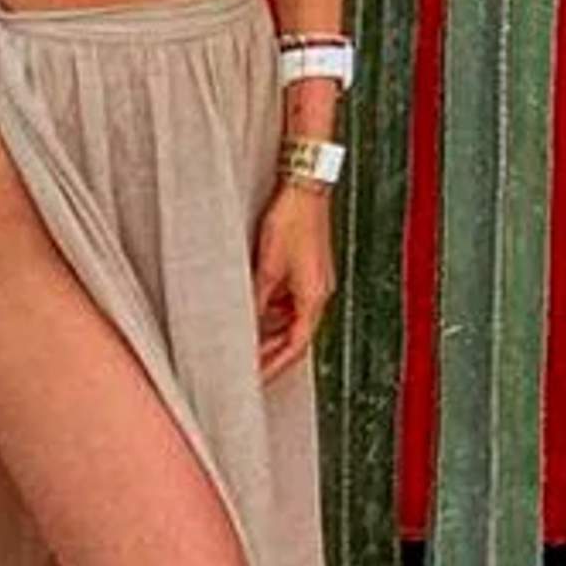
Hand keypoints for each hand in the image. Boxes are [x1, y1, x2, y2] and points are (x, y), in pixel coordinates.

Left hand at [252, 183, 336, 374]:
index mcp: (314, 298)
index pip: (296, 347)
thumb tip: (246, 327)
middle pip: (297, 336)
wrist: (305, 187)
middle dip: (272, 353)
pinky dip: (274, 312)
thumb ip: (257, 301)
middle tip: (248, 367)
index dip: (274, 366)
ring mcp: (315, 281)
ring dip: (272, 332)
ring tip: (247, 342)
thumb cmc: (291, 220)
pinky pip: (292, 301)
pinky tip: (256, 311)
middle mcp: (320, 293)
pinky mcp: (308, 268)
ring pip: (293, 319)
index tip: (255, 379)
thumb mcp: (267, 267)